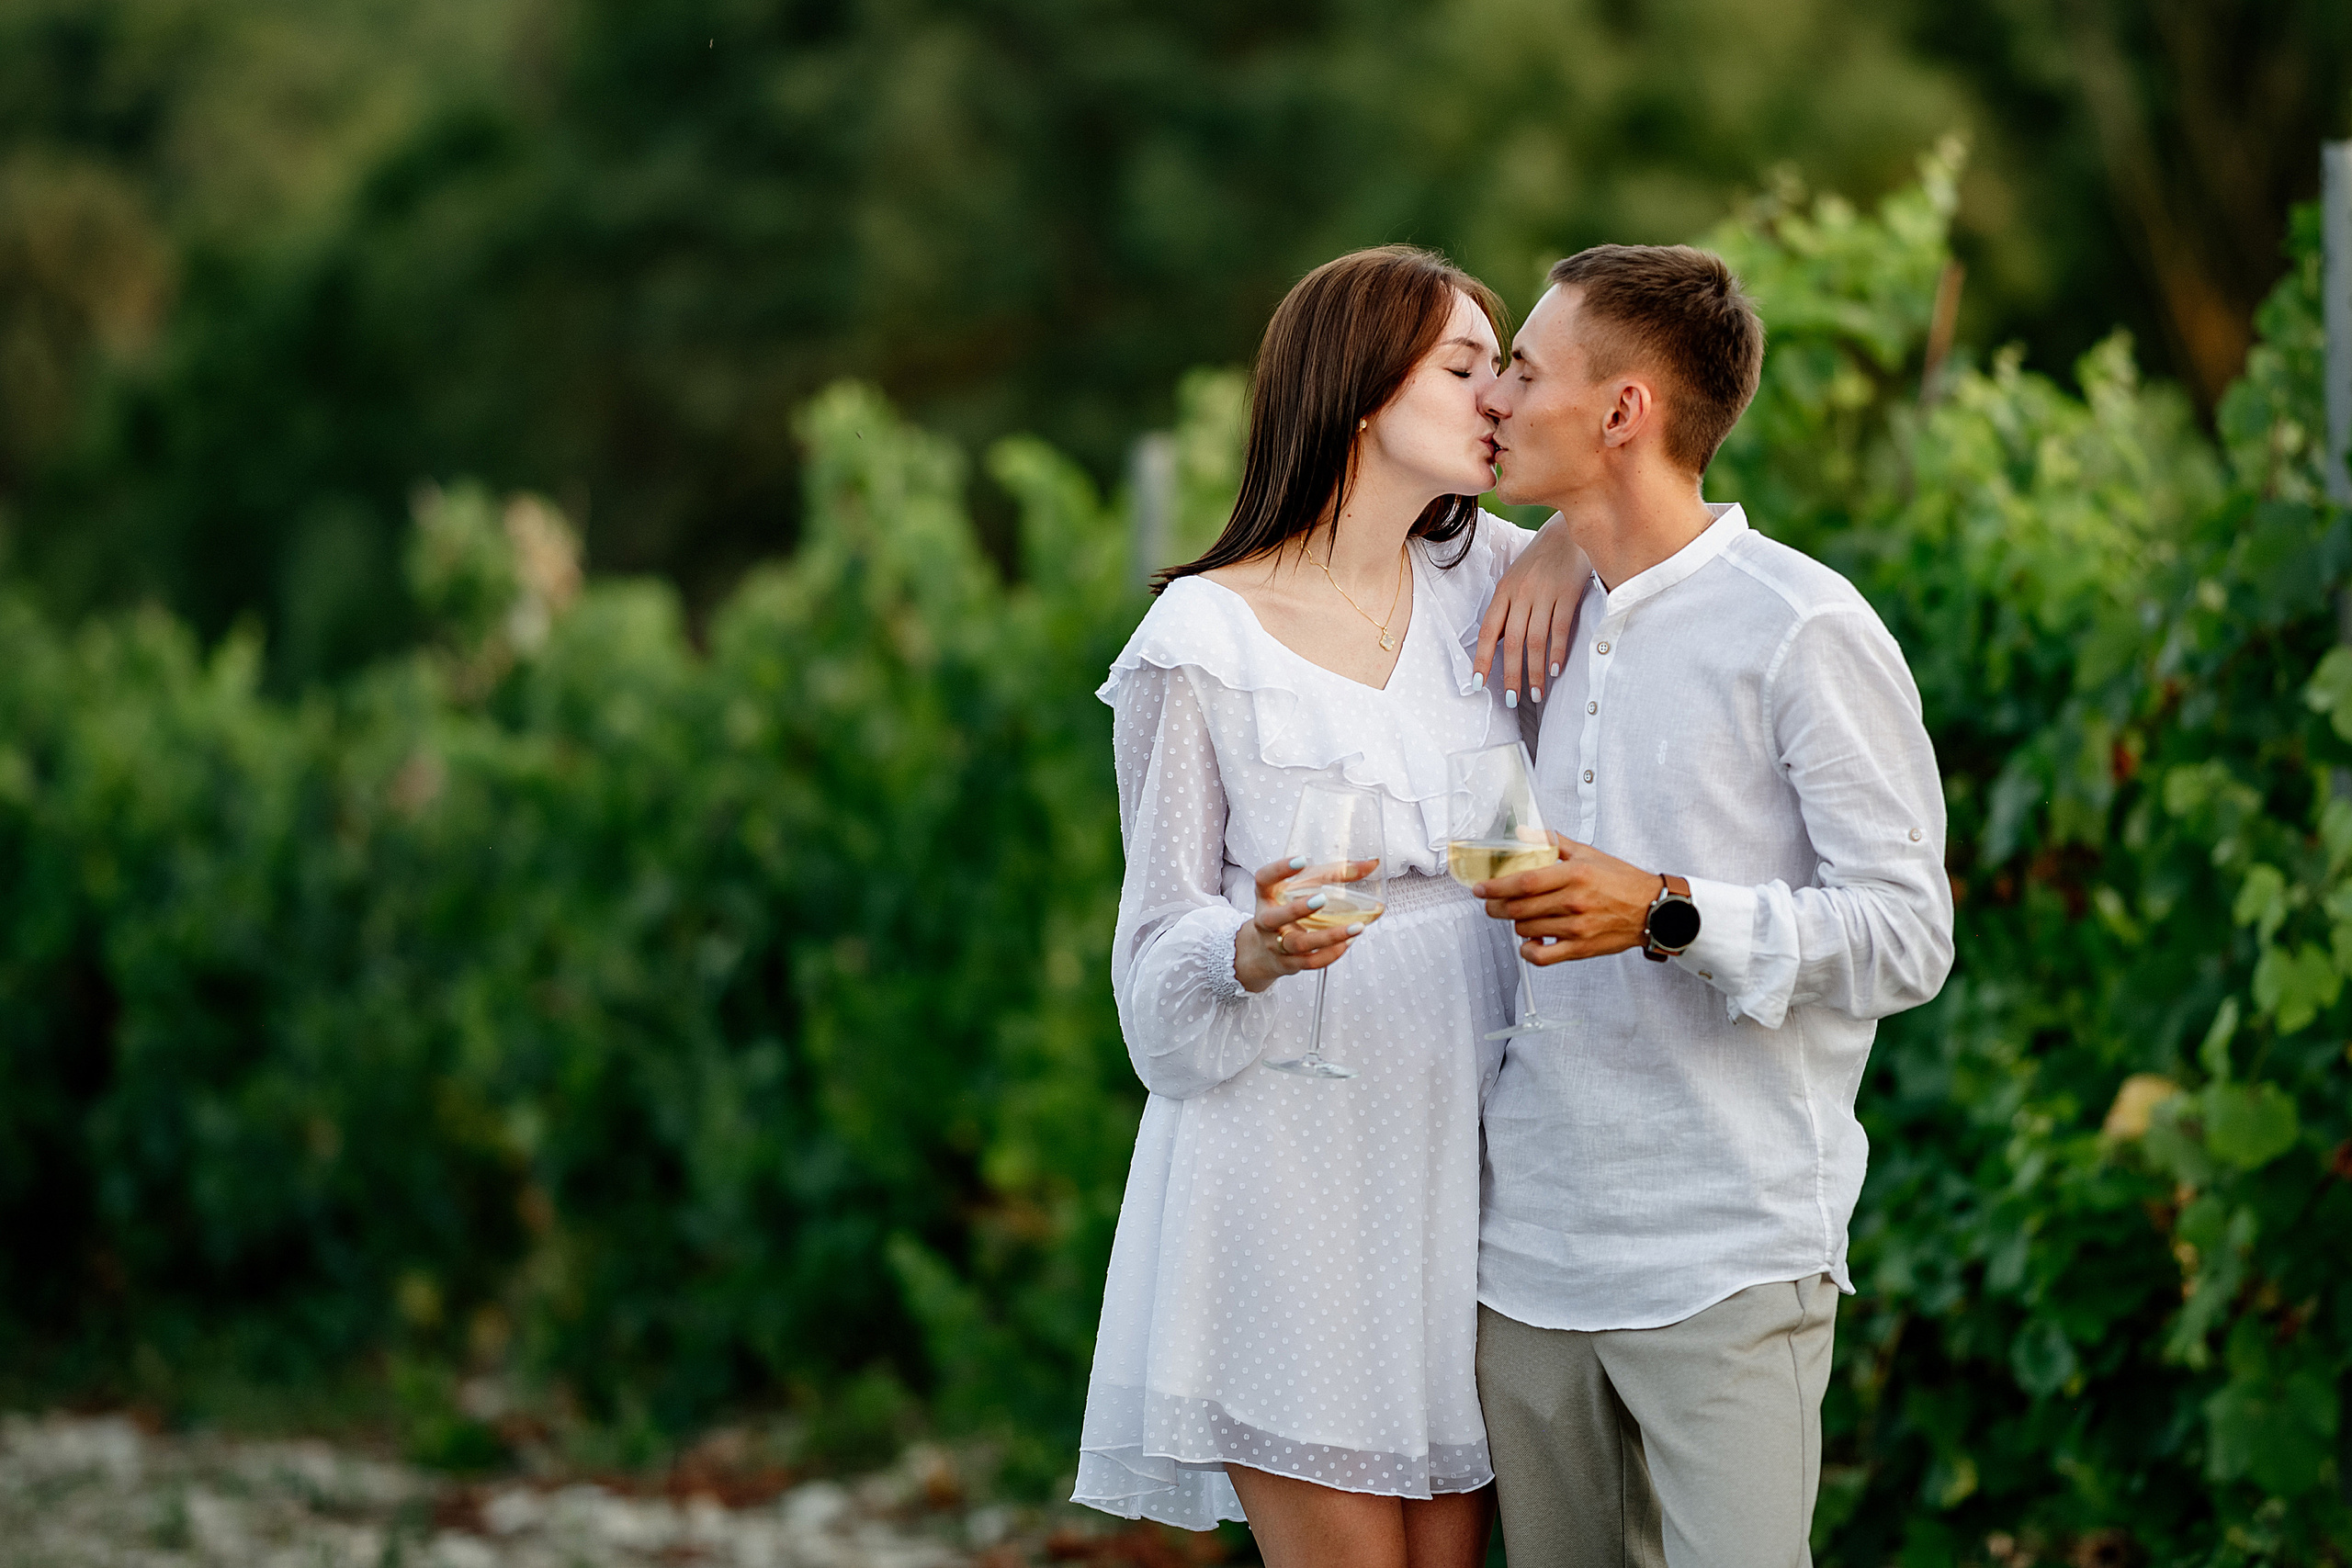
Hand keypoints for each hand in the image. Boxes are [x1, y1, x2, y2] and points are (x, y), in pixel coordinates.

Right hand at [1233, 856, 1373, 992]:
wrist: (1263, 951)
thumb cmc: (1288, 909)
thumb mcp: (1302, 888)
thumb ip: (1334, 875)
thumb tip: (1372, 864)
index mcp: (1266, 896)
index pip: (1264, 879)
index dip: (1280, 869)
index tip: (1301, 860)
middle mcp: (1266, 921)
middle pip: (1275, 917)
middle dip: (1298, 909)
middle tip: (1322, 898)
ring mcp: (1275, 944)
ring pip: (1299, 943)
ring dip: (1329, 936)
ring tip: (1356, 927)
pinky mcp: (1288, 963)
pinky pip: (1310, 962)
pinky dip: (1331, 954)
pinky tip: (1348, 943)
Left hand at [1472, 832, 1657, 965]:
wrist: (1653, 910)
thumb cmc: (1622, 882)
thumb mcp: (1588, 854)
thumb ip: (1554, 843)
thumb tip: (1526, 833)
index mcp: (1574, 875)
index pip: (1525, 882)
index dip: (1496, 886)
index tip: (1481, 888)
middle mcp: (1574, 901)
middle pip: (1519, 908)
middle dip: (1496, 907)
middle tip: (1490, 904)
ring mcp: (1577, 927)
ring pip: (1527, 930)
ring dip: (1515, 924)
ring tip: (1518, 916)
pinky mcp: (1581, 948)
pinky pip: (1543, 957)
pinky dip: (1529, 951)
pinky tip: (1530, 942)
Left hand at [1473, 514, 1588, 707]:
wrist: (1569, 531)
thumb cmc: (1540, 561)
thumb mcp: (1515, 580)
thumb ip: (1507, 610)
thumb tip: (1496, 645)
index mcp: (1503, 591)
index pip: (1488, 631)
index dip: (1482, 659)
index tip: (1479, 684)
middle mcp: (1521, 593)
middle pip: (1512, 641)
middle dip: (1510, 674)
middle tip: (1512, 700)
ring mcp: (1545, 592)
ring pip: (1535, 639)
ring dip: (1534, 670)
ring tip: (1536, 693)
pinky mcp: (1568, 592)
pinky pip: (1560, 628)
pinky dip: (1557, 651)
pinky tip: (1555, 670)